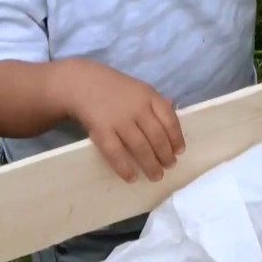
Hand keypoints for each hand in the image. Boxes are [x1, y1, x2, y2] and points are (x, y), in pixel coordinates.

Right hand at [56, 59, 185, 183]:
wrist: (82, 83)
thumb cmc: (114, 88)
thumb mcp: (139, 88)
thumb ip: (155, 103)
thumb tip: (174, 117)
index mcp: (148, 96)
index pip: (170, 120)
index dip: (176, 138)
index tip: (179, 151)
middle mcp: (137, 108)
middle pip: (157, 137)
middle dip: (165, 155)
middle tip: (169, 166)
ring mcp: (119, 120)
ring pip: (140, 147)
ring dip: (150, 165)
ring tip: (156, 176)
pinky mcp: (101, 131)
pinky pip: (116, 153)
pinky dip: (125, 168)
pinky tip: (132, 177)